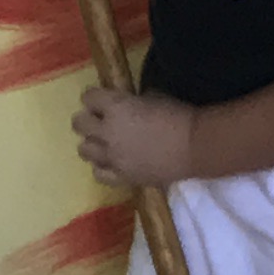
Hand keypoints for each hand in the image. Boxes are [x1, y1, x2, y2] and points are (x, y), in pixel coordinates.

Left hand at [76, 85, 196, 188]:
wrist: (194, 147)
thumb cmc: (178, 116)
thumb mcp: (153, 97)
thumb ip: (131, 100)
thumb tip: (125, 103)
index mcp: (115, 107)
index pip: (88, 98)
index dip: (93, 97)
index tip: (100, 98)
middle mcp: (107, 132)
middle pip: (78, 123)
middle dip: (87, 119)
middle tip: (99, 120)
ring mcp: (112, 157)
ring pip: (84, 149)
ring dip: (92, 142)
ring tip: (104, 142)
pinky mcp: (121, 177)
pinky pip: (98, 173)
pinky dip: (101, 166)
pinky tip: (110, 162)